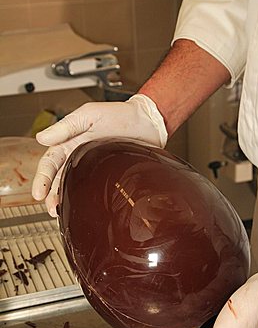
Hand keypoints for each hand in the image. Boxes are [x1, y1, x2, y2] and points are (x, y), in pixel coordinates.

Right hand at [32, 94, 166, 215]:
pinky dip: (84, 201)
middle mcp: (79, 158)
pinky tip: (81, 209)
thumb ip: (66, 126)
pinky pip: (93, 191)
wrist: (148, 123)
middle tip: (50, 208)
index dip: (42, 178)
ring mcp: (93, 169)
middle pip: (59, 179)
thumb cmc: (120, 115)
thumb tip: (42, 137)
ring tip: (59, 212)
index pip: (51, 163)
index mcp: (71, 143)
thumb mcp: (89, 115)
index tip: (38, 192)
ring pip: (73, 187)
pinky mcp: (108, 177)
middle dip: (51, 195)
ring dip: (64, 200)